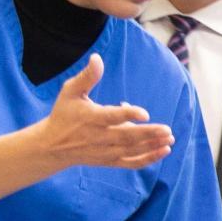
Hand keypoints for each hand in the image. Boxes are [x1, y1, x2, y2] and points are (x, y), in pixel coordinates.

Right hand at [38, 54, 173, 169]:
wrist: (53, 146)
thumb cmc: (64, 113)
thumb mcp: (70, 92)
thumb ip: (87, 77)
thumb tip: (97, 58)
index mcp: (89, 118)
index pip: (110, 117)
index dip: (127, 115)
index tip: (145, 113)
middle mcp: (98, 137)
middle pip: (126, 137)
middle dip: (147, 134)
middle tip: (167, 129)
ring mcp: (105, 151)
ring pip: (131, 150)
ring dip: (152, 146)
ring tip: (169, 137)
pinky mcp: (109, 161)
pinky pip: (131, 163)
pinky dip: (148, 159)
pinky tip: (164, 150)